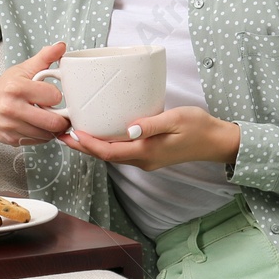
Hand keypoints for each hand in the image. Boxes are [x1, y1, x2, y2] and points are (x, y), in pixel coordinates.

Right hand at [0, 41, 72, 153]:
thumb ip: (44, 57)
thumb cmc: (5, 87)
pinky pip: (37, 142)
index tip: (52, 95)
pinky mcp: (10, 139)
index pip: (53, 96)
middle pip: (52, 122)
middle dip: (61, 118)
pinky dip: (42, 136)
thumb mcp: (23, 69)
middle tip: (61, 114)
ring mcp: (10, 126)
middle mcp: (11, 108)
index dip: (56, 96)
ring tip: (49, 119)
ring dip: (52, 129)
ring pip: (46, 134)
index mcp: (16, 87)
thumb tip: (61, 46)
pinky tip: (38, 126)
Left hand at [56, 106, 240, 170]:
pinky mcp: (149, 154)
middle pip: (105, 156)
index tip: (72, 132)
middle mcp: (142, 159)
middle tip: (62, 133)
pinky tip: (101, 133)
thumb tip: (129, 128)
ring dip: (92, 146)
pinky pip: (121, 152)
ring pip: (112, 155)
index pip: (108, 152)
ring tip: (75, 133)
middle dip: (83, 146)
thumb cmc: (198, 127)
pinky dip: (106, 144)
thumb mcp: (176, 119)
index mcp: (146, 152)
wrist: (216, 141)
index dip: (87, 144)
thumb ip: (151, 124)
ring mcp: (146, 159)